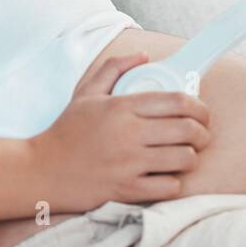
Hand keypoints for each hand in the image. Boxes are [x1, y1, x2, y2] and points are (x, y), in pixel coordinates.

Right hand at [28, 51, 212, 212]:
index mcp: (121, 107)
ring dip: (191, 157)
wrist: (41, 170)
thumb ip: (114, 68)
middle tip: (200, 135)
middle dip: (203, 133)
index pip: (178, 101)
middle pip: (189, 130)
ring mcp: (129, 164)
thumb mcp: (86, 93)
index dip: (200, 107)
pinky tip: (166, 176)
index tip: (202, 113)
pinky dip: (174, 182)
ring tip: (184, 155)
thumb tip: (143, 56)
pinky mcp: (127, 190)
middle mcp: (128, 134)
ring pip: (184, 159)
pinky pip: (169, 187)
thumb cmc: (66, 132)